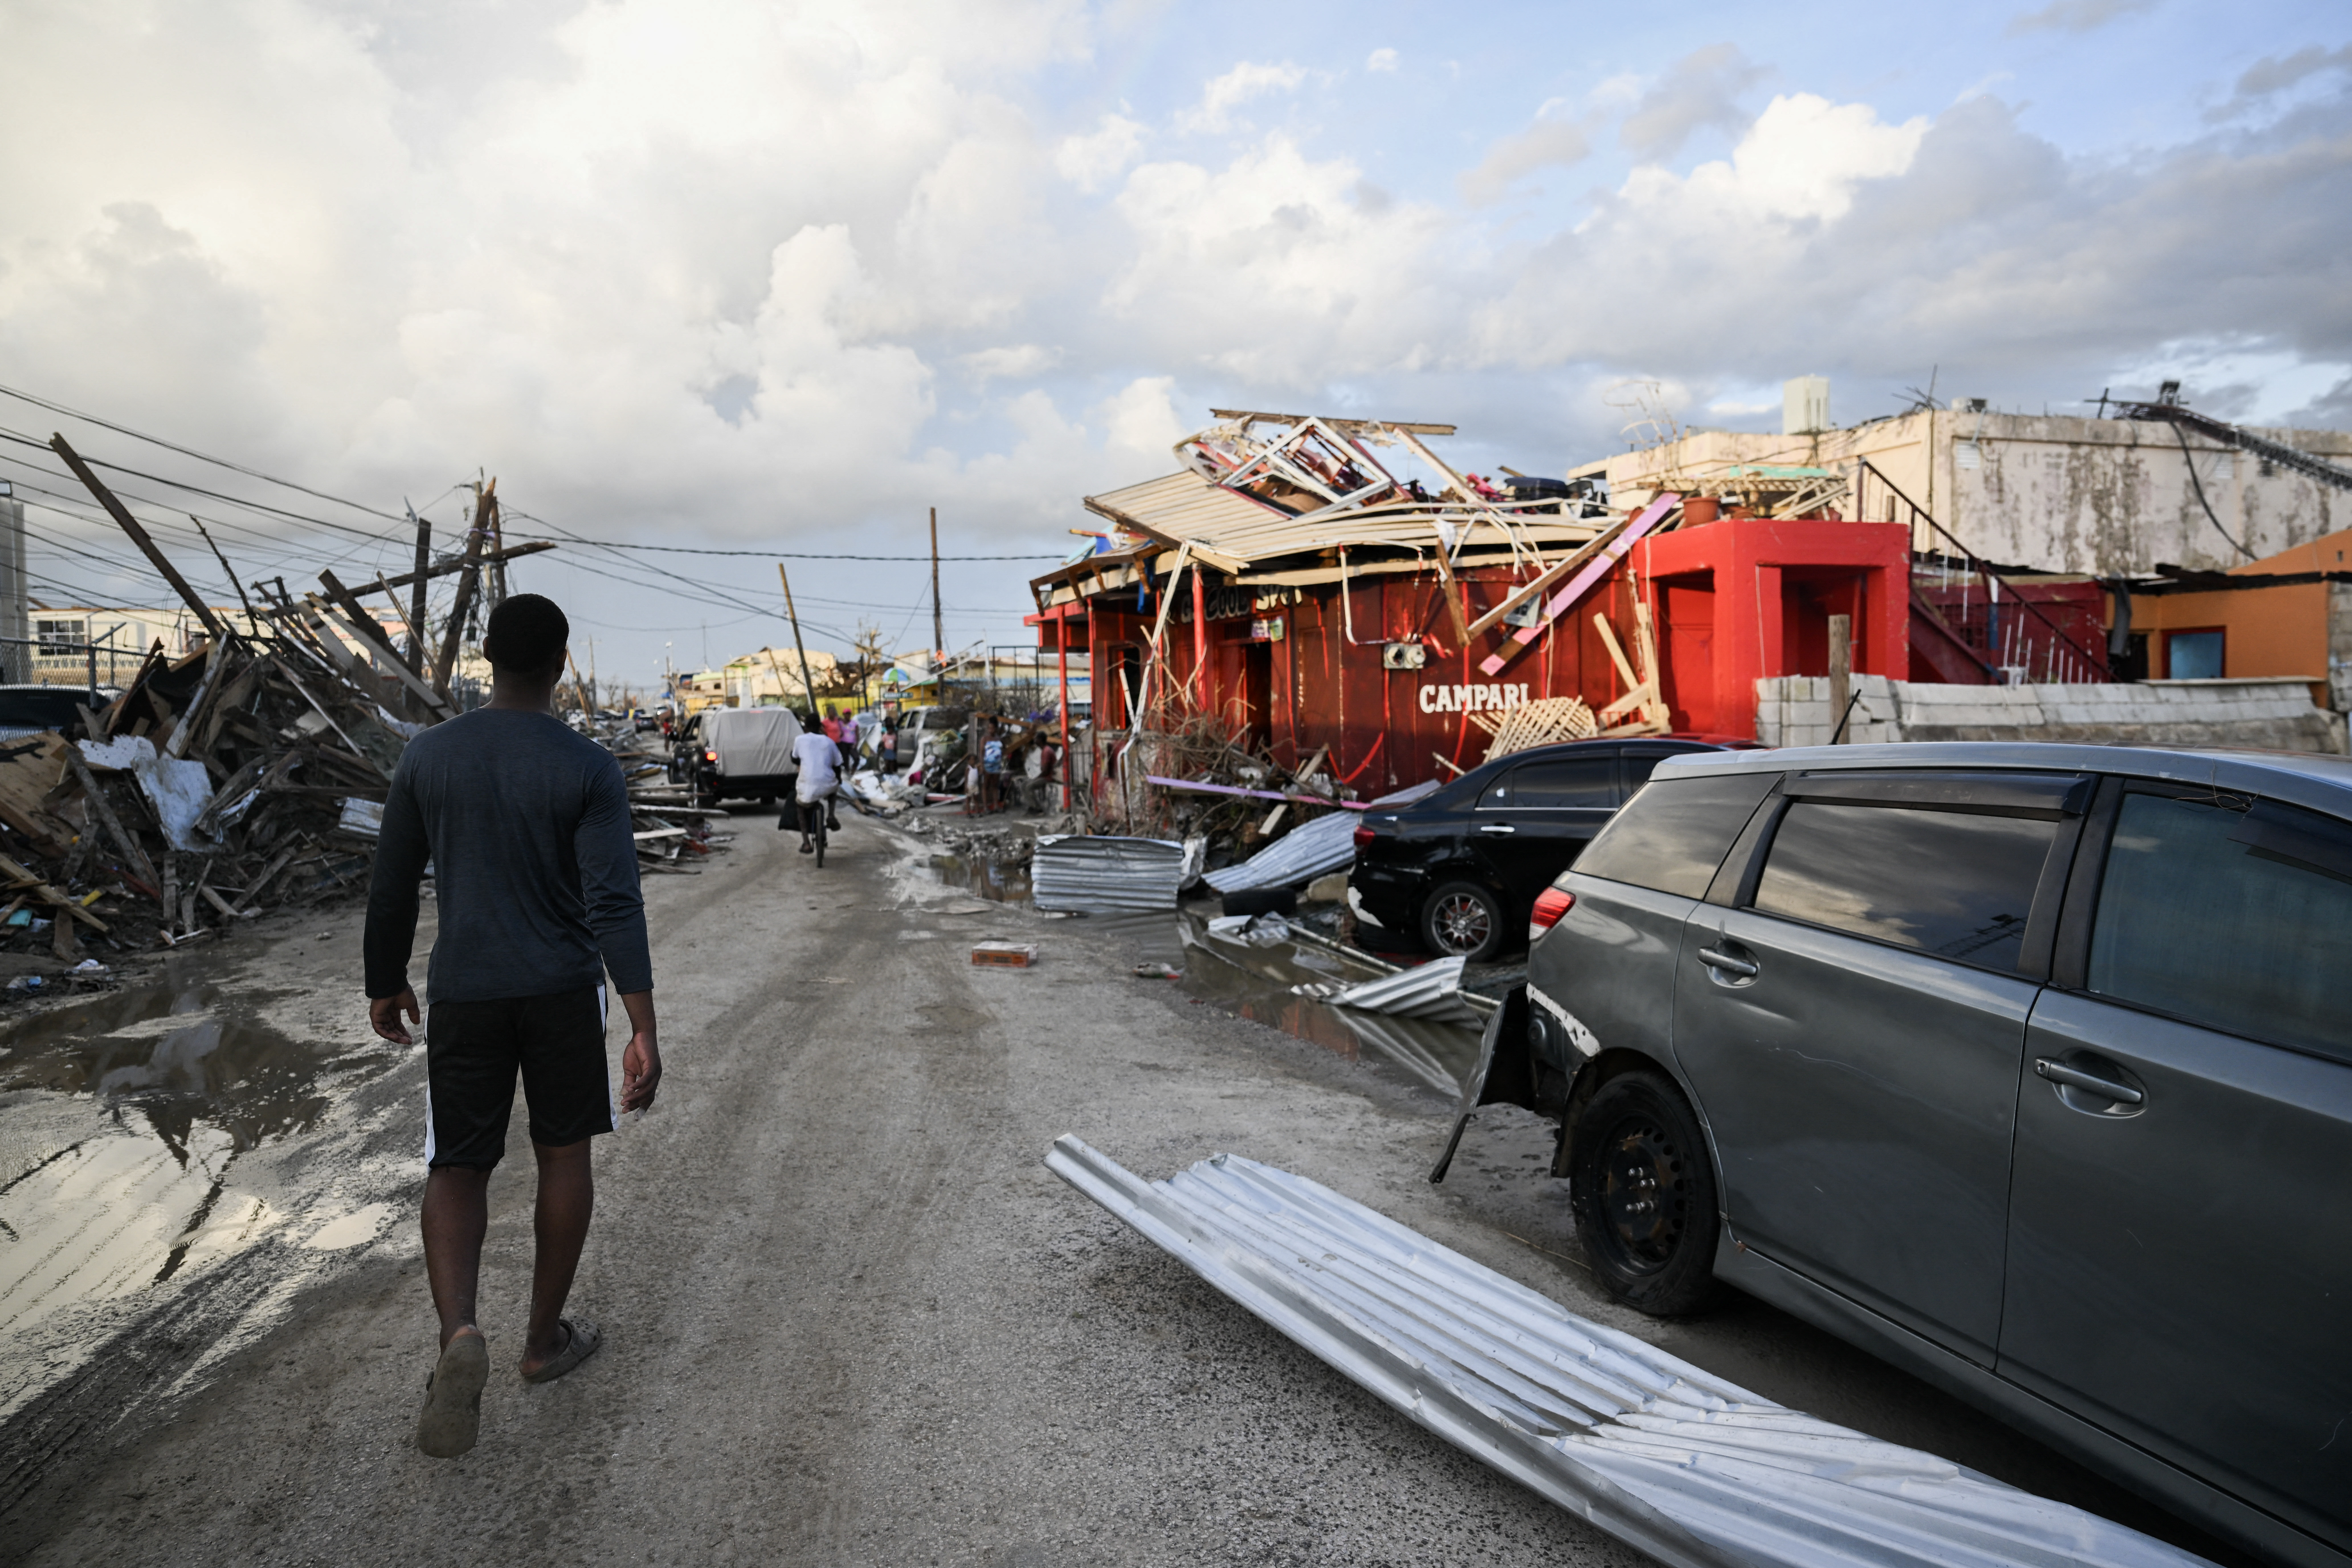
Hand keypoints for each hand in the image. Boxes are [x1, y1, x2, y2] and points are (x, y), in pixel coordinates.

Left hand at [370, 987, 420, 1043]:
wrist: (393, 985)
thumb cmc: (402, 992)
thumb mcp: (411, 1004)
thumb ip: (413, 1014)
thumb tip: (417, 1023)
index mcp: (393, 1011)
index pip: (397, 1025)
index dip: (404, 1032)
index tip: (410, 1038)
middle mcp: (385, 1014)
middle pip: (392, 1030)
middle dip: (400, 1036)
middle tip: (408, 1042)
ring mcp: (379, 1016)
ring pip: (386, 1031)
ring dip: (395, 1037)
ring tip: (404, 1041)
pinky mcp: (375, 1017)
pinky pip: (379, 1029)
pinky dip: (387, 1035)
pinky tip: (395, 1038)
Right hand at [618, 989, 659, 1111]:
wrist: (641, 1035)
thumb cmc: (636, 1051)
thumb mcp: (630, 1069)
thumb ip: (628, 1082)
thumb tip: (624, 1094)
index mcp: (651, 1079)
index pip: (648, 1097)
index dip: (641, 1107)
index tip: (633, 1117)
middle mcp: (656, 1078)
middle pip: (648, 1096)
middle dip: (636, 1105)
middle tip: (624, 1111)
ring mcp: (656, 1072)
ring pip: (647, 1090)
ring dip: (635, 1097)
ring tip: (624, 1102)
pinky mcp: (653, 1065)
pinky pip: (646, 1079)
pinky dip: (638, 1086)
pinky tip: (629, 1090)